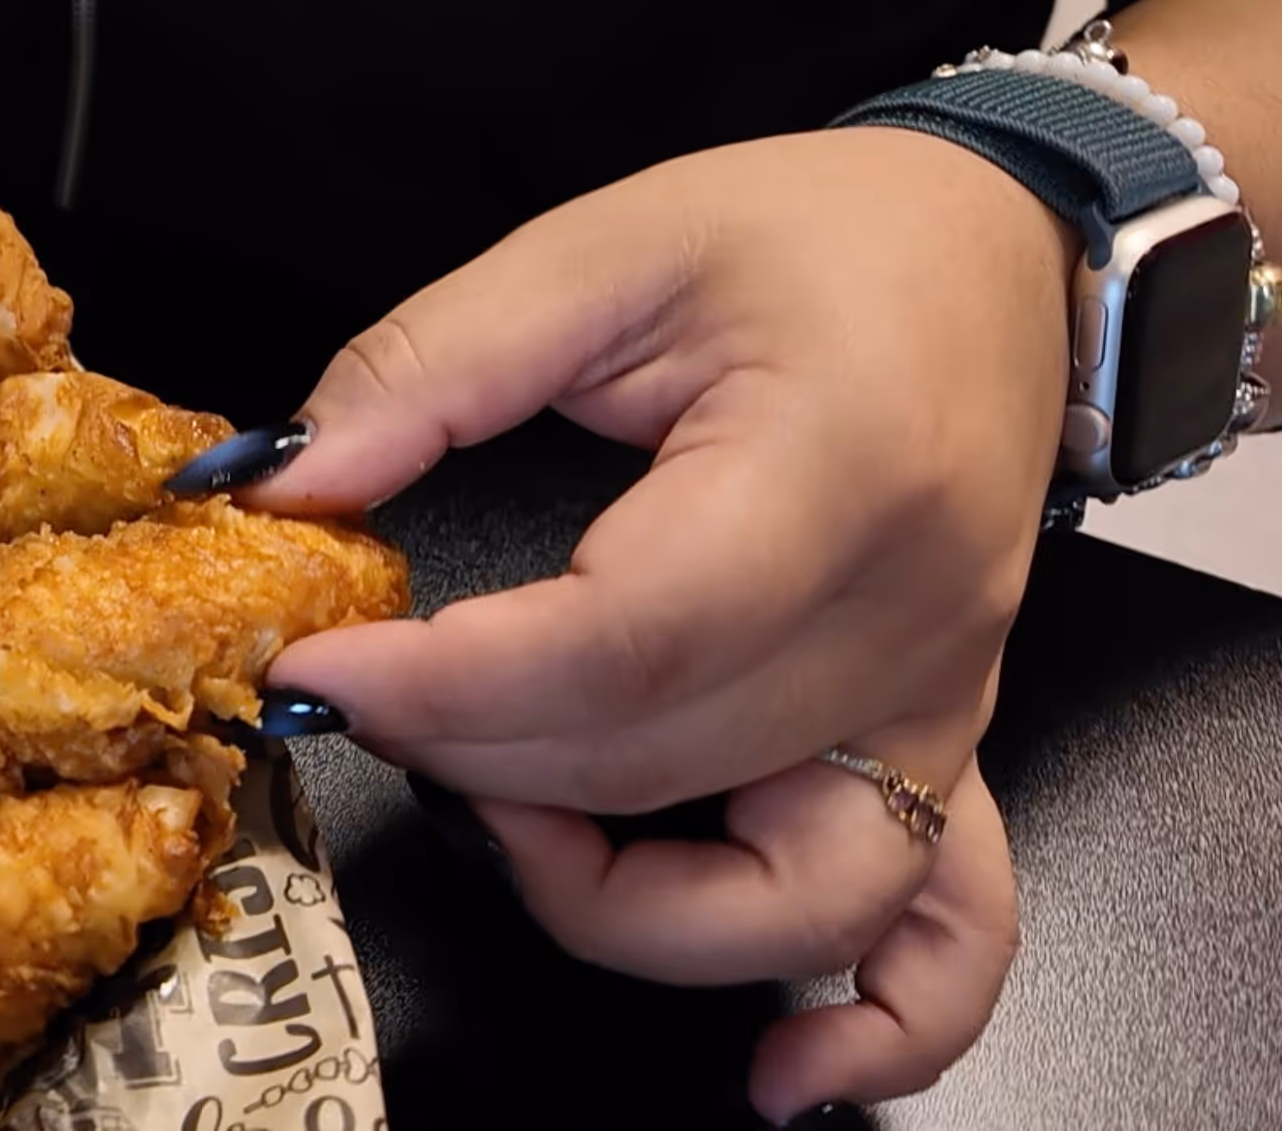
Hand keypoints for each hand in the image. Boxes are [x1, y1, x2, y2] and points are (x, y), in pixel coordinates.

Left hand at [248, 127, 1053, 1120]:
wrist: (996, 248)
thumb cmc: (814, 234)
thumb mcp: (601, 248)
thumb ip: (430, 365)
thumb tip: (285, 484)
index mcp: (830, 475)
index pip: (622, 642)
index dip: (444, 683)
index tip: (314, 669)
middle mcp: (907, 621)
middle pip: (664, 766)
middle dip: (467, 752)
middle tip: (354, 686)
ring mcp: (938, 704)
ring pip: (780, 892)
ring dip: (609, 894)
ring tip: (493, 806)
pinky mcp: (937, 749)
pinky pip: (940, 934)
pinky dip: (871, 1028)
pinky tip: (777, 1072)